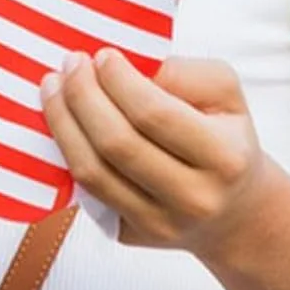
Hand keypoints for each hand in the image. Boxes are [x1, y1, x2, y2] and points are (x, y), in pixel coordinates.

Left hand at [41, 51, 270, 255]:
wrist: (236, 213)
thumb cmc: (227, 141)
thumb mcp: (228, 96)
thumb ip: (188, 74)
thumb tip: (133, 68)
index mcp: (224, 159)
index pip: (155, 115)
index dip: (119, 81)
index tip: (102, 55)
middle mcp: (192, 198)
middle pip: (116, 144)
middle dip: (83, 96)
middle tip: (70, 63)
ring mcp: (158, 223)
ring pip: (92, 172)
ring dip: (62, 123)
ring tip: (53, 87)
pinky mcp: (130, 235)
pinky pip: (86, 191)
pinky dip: (65, 152)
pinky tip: (61, 121)